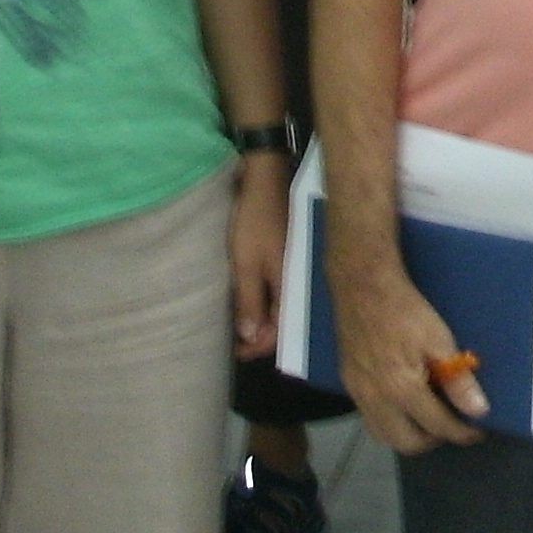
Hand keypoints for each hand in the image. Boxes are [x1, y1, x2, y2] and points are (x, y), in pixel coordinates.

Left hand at [228, 163, 288, 359]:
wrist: (265, 180)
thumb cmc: (254, 222)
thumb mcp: (246, 264)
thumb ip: (249, 301)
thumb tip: (252, 337)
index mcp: (291, 285)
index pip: (280, 330)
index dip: (258, 346)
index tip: (236, 352)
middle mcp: (297, 280)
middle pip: (282, 320)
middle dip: (260, 335)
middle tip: (235, 342)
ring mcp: (292, 268)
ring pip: (279, 305)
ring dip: (261, 318)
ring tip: (239, 325)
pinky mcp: (285, 257)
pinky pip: (277, 288)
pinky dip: (263, 300)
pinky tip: (248, 301)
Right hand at [335, 254, 487, 452]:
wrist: (363, 288)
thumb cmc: (406, 311)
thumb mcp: (440, 340)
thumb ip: (457, 380)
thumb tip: (479, 410)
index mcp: (402, 389)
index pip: (438, 426)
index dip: (462, 433)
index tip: (477, 432)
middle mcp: (377, 400)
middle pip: (407, 443)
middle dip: (434, 441)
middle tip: (453, 426)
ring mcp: (359, 394)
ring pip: (384, 436)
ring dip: (409, 436)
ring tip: (429, 421)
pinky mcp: (349, 384)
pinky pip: (369, 419)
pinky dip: (389, 423)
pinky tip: (403, 406)